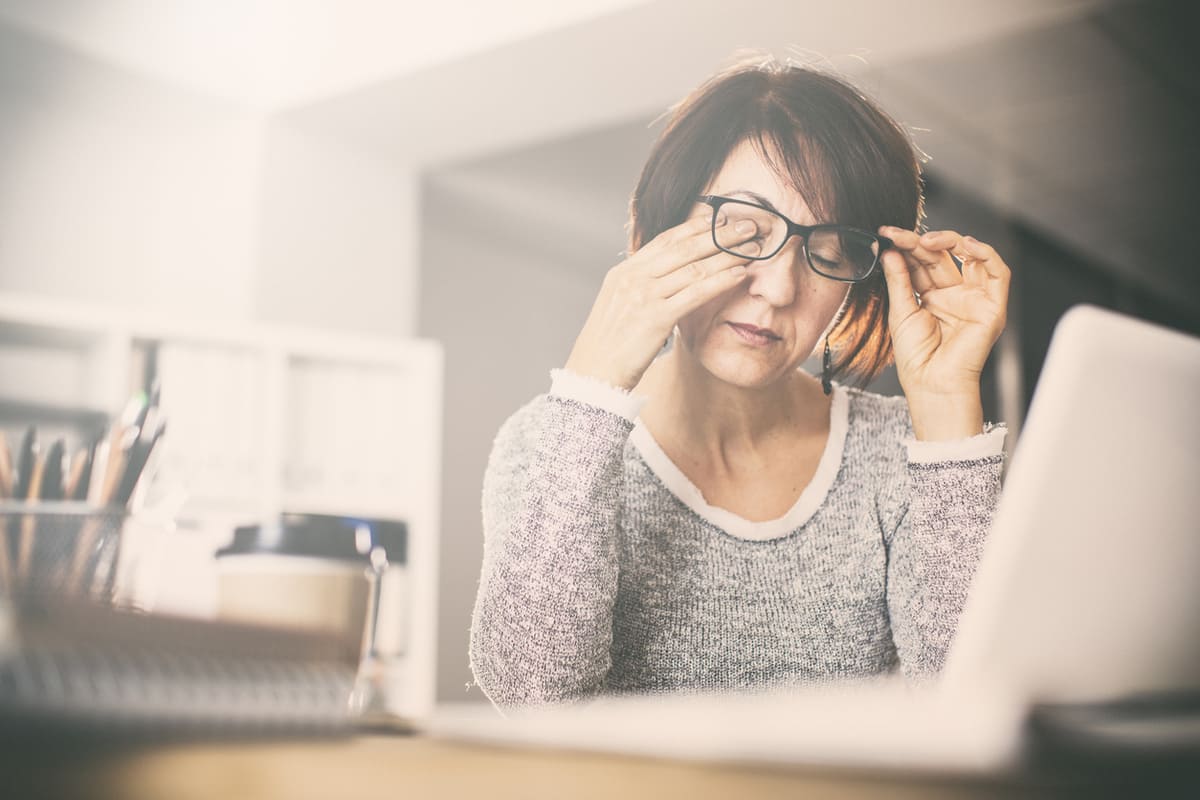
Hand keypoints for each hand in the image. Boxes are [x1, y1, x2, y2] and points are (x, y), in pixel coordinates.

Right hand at [564, 212, 756, 389]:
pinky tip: (740, 274)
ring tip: (753, 247)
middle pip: (684, 247)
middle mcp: (633, 278)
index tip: (720, 218)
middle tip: (748, 224)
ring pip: (695, 267)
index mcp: (623, 272)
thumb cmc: (608, 347)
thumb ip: (639, 288)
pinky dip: (722, 281)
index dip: (696, 227)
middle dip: (720, 233)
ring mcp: (644, 296)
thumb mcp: (618, 307)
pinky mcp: (656, 317)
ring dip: (728, 254)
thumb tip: (666, 279)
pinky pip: (696, 293)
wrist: (592, 374)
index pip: (665, 239)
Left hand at [878, 227, 1010, 439]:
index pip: (921, 262)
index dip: (905, 246)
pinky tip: (965, 245)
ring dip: (951, 241)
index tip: (885, 234)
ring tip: (926, 240)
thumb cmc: (915, 357)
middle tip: (898, 235)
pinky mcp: (993, 306)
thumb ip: (898, 280)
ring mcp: (974, 298)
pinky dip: (986, 254)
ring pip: (970, 256)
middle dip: (919, 241)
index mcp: (931, 296)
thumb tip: (890, 251)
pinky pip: (997, 273)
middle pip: (941, 256)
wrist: (932, 383)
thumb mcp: (900, 312)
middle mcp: (954, 294)